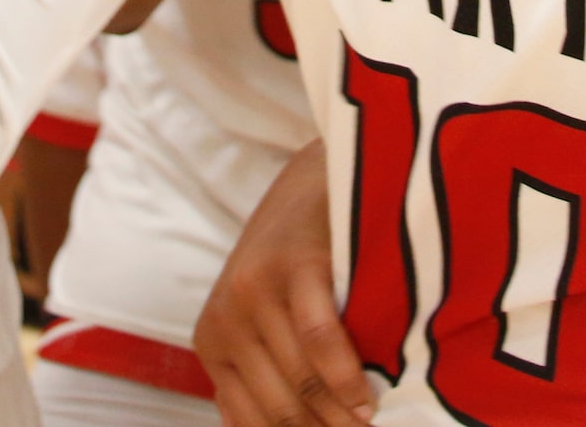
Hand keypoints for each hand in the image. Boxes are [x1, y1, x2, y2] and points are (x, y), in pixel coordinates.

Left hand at [194, 141, 374, 426]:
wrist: (314, 182)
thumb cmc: (298, 264)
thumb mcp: (266, 320)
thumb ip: (269, 373)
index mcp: (212, 342)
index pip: (250, 420)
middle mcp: (224, 320)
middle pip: (277, 408)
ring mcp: (254, 291)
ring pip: (299, 380)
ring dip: (340, 415)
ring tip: (372, 425)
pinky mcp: (291, 267)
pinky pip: (318, 340)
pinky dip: (345, 378)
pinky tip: (367, 399)